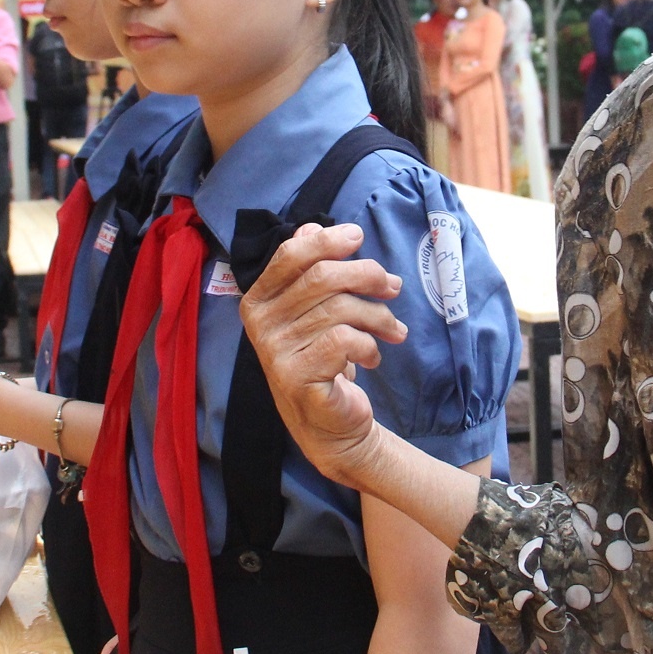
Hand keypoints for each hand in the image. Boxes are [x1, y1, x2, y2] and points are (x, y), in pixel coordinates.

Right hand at [238, 223, 405, 483]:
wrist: (331, 425)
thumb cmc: (324, 359)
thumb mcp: (315, 311)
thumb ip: (311, 271)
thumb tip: (311, 227)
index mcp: (259, 300)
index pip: (289, 255)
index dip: (326, 241)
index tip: (358, 237)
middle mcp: (260, 324)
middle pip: (322, 278)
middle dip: (367, 276)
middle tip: (392, 287)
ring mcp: (275, 353)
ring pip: (340, 309)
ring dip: (378, 316)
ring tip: (393, 329)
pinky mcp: (297, 378)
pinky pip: (344, 341)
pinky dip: (369, 345)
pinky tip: (373, 356)